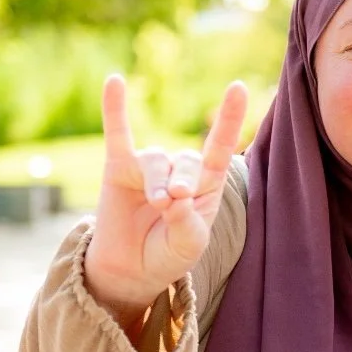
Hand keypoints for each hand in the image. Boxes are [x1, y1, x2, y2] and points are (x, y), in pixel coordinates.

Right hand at [84, 74, 247, 325]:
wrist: (132, 270)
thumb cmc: (169, 255)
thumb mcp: (188, 245)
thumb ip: (187, 223)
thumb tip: (174, 196)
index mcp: (206, 185)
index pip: (220, 148)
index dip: (229, 120)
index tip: (238, 88)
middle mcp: (179, 171)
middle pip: (187, 159)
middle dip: (183, 180)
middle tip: (174, 202)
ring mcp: (148, 168)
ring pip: (156, 160)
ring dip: (157, 181)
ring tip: (157, 203)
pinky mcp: (118, 168)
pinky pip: (117, 134)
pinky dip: (115, 109)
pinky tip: (114, 81)